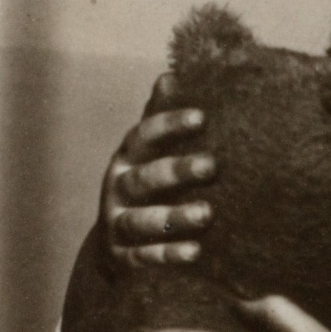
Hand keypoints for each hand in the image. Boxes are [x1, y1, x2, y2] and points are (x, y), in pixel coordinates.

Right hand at [98, 75, 217, 267]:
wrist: (118, 245)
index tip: (203, 117)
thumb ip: (161, 120)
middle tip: (212, 165)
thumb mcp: (150, 153)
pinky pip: (144, 257)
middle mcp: (118, 188)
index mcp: (128, 158)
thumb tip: (172, 74)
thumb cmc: (148, 186)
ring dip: (174, 216)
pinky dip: (168, 254)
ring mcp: (118, 224)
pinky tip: (195, 252)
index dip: (170, 125)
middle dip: (176, 171)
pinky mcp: (124, 257)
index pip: (144, 136)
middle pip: (144, 178)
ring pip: (142, 220)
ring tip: (207, 213)